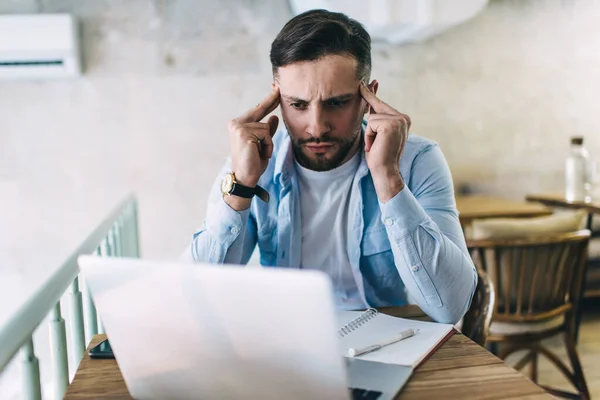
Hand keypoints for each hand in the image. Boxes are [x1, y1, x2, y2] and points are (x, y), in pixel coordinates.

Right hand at [228, 87, 279, 187]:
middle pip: (260, 110)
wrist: (245, 177)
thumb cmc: (253, 162)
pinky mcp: (244, 134)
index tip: (275, 89)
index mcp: (238, 124)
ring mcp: (239, 128)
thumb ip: (267, 130)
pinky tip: (260, 154)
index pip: (257, 110)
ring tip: (261, 153)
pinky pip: (266, 135)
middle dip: (271, 100)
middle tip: (278, 87)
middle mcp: (236, 123)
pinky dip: (268, 146)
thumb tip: (273, 117)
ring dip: (269, 142)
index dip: (268, 100)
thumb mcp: (263, 144)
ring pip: (266, 127)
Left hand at [359, 83, 410, 201]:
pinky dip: (370, 136)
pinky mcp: (391, 124)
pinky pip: (371, 123)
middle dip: (370, 125)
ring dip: (370, 133)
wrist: (385, 171)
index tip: (365, 82)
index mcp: (402, 119)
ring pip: (372, 117)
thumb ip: (375, 116)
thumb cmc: (379, 155)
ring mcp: (399, 120)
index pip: (382, 104)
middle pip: (376, 108)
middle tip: (375, 143)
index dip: (371, 94)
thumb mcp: (376, 133)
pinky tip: (376, 145)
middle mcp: (403, 117)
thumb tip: (369, 99)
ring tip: (377, 146)